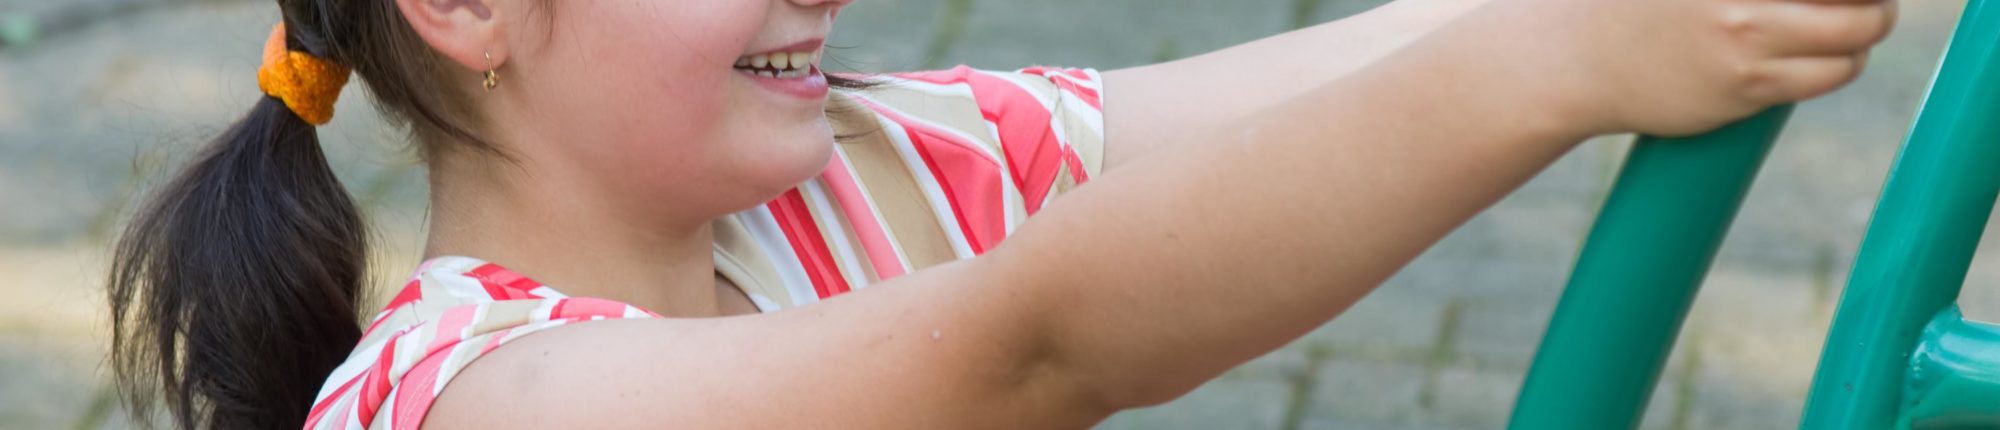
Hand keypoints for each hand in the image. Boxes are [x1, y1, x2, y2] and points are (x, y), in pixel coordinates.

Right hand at [1488, 0, 1896, 135]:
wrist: (1573, 59)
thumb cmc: (1636, 1)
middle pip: (1861, 0)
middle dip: (1874, 0)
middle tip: (1866, 0)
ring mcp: (1745, 39)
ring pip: (1855, 38)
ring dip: (1863, 32)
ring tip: (1846, 27)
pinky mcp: (1745, 87)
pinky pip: (1824, 76)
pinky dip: (1837, 64)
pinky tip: (1817, 55)